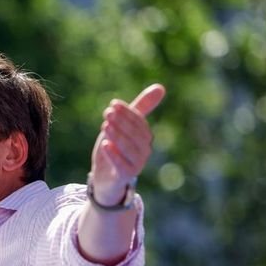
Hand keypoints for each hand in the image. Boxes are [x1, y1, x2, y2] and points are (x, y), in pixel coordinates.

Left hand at [90, 84, 165, 205]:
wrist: (105, 178)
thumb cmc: (115, 149)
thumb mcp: (123, 127)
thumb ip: (139, 109)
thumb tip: (161, 87)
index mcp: (145, 137)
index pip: (139, 122)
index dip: (127, 112)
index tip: (113, 103)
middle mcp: (144, 151)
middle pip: (135, 135)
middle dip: (122, 122)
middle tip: (107, 112)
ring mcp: (137, 165)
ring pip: (129, 149)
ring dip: (117, 136)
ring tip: (105, 125)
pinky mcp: (126, 176)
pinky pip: (122, 165)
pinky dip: (113, 155)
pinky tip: (104, 144)